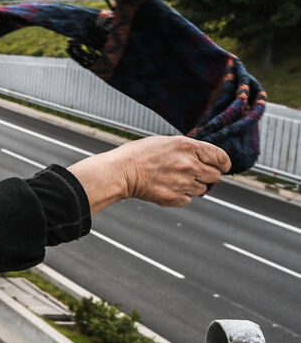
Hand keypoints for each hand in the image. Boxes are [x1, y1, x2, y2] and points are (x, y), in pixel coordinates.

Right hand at [67, 135, 230, 213]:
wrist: (120, 172)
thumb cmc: (138, 155)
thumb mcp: (166, 142)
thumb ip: (188, 150)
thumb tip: (205, 159)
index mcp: (187, 147)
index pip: (221, 157)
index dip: (223, 163)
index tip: (222, 166)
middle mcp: (189, 164)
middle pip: (215, 175)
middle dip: (207, 175)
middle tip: (193, 174)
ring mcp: (183, 182)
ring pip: (203, 189)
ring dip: (193, 186)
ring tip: (175, 181)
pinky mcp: (175, 197)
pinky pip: (189, 199)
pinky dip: (181, 196)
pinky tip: (168, 188)